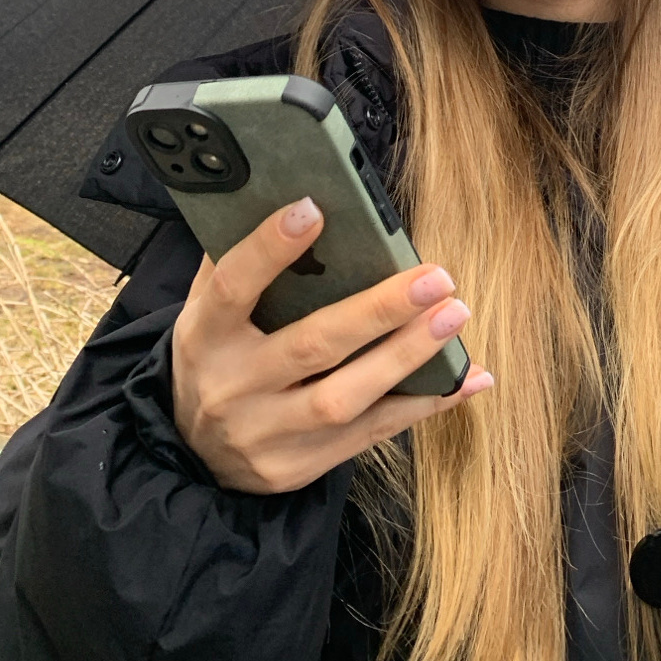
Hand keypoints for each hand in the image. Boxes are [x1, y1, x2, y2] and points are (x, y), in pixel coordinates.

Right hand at [171, 196, 492, 493]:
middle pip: (311, 346)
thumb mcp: (207, 310)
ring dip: (407, 355)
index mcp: (206, 336)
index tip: (314, 209)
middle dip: (379, 310)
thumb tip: (290, 194)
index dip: (270, 249)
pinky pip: (372, 433)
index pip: (233, 287)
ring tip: (454, 315)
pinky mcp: (301, 465)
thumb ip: (237, 258)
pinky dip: (424, 404)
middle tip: (436, 277)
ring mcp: (268, 433)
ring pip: (345, 396)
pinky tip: (467, 377)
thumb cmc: (217, 356)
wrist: (194, 455)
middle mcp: (234, 387)